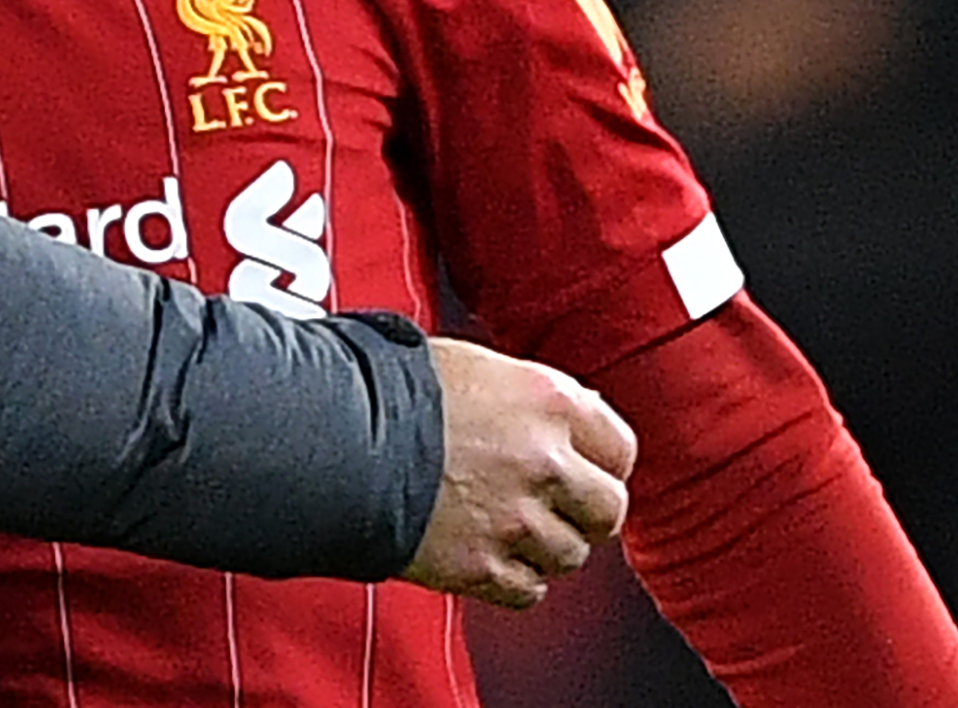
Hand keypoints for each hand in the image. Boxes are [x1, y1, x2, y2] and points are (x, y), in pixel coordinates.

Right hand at [401, 338, 637, 609]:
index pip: (620, 449)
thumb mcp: (475, 366)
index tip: (589, 469)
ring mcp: (516, 520)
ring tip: (510, 527)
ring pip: (570, 555)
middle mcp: (544, 462)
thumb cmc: (394, 389)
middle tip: (559, 506)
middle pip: (608, 511)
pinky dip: (515, 580)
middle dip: (587, 511)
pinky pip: (529, 591)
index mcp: (549, 401)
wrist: (337, 437)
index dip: (604, 463)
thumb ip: (529, 397)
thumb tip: (562, 420)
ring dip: (546, 546)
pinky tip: (490, 554)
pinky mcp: (483, 566)